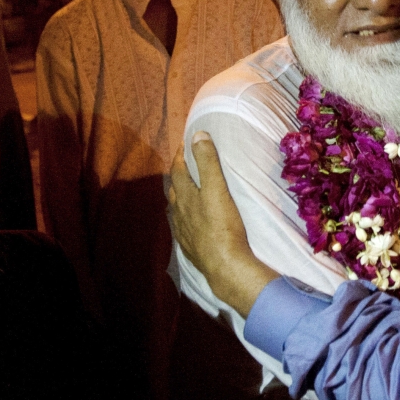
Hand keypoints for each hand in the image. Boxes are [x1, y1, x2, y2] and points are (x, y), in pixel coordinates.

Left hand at [168, 132, 276, 315]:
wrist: (225, 265)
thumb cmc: (223, 226)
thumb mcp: (217, 189)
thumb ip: (207, 162)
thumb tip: (197, 134)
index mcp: (185, 197)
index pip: (178, 171)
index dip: (181, 156)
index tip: (186, 144)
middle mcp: (179, 213)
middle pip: (174, 190)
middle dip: (179, 175)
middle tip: (185, 165)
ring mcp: (183, 232)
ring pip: (176, 210)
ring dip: (179, 198)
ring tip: (185, 193)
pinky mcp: (190, 248)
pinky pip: (182, 228)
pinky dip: (184, 219)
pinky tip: (189, 223)